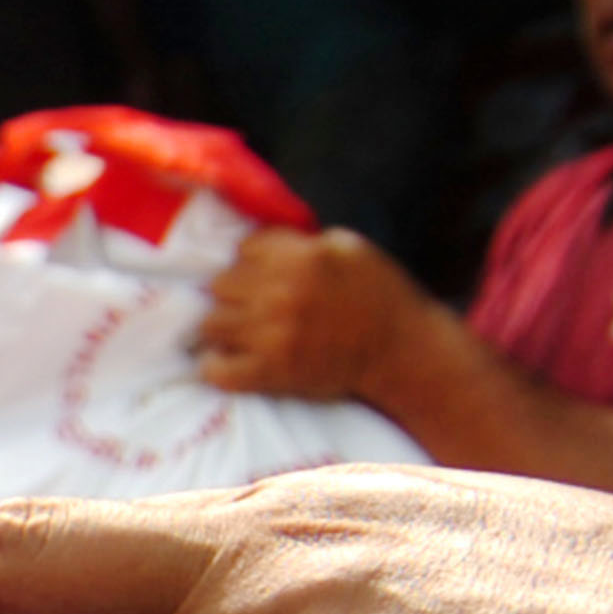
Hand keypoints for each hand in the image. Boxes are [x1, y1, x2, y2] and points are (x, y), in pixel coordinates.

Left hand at [194, 226, 426, 403]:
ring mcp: (272, 335)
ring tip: (238, 332)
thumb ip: (303, 241)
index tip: (262, 274)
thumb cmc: (380, 294)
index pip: (243, 248)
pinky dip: (215, 367)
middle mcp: (281, 293)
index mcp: (301, 257)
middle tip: (250, 304)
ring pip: (210, 323)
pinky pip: (215, 370)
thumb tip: (260, 242)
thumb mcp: (350, 247)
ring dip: (222, 327)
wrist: (402, 352)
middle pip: (220, 283)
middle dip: (233, 292)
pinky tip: (228, 361)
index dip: (251, 261)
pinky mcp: (270, 372)